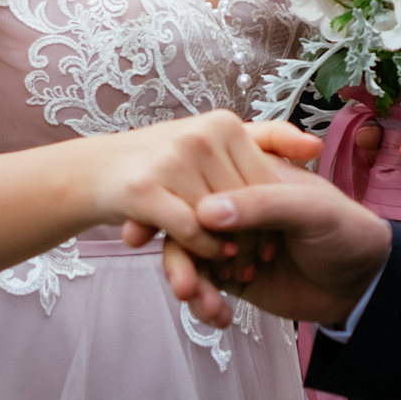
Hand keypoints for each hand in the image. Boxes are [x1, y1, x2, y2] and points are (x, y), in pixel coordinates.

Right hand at [96, 112, 320, 261]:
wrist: (85, 174)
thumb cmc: (158, 163)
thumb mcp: (217, 145)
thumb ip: (268, 140)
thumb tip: (314, 147)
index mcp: (224, 125)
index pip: (265, 181)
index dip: (269, 219)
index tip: (270, 244)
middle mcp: (200, 135)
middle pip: (243, 205)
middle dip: (250, 244)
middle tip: (252, 267)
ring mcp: (172, 158)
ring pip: (218, 223)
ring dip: (224, 259)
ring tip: (231, 275)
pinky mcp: (145, 188)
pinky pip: (190, 231)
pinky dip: (198, 254)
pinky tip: (197, 268)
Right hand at [161, 170, 393, 330]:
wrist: (364, 285)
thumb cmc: (346, 231)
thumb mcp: (312, 210)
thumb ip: (263, 204)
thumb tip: (205, 211)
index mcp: (250, 173)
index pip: (203, 183)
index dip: (185, 209)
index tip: (184, 235)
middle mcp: (234, 204)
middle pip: (185, 222)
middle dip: (180, 257)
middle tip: (187, 285)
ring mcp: (228, 240)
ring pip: (187, 256)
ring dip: (189, 282)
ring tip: (200, 303)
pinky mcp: (229, 274)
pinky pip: (200, 285)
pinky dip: (202, 302)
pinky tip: (217, 315)